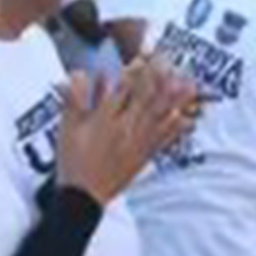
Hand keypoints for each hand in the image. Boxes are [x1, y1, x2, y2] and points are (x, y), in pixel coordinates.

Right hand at [56, 60, 199, 204]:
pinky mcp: (145, 156)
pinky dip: (176, 128)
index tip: (142, 58)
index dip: (133, 72)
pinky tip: (188, 117)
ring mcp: (138, 143)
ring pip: (159, 116)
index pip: (122, 90)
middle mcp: (125, 129)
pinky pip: (164, 140)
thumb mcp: (66, 129)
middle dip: (158, 79)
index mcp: (104, 121)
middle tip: (170, 62)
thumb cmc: (72, 162)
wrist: (82, 197)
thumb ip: (73, 100)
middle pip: (146, 99)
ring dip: (174, 99)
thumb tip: (78, 74)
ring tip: (188, 84)